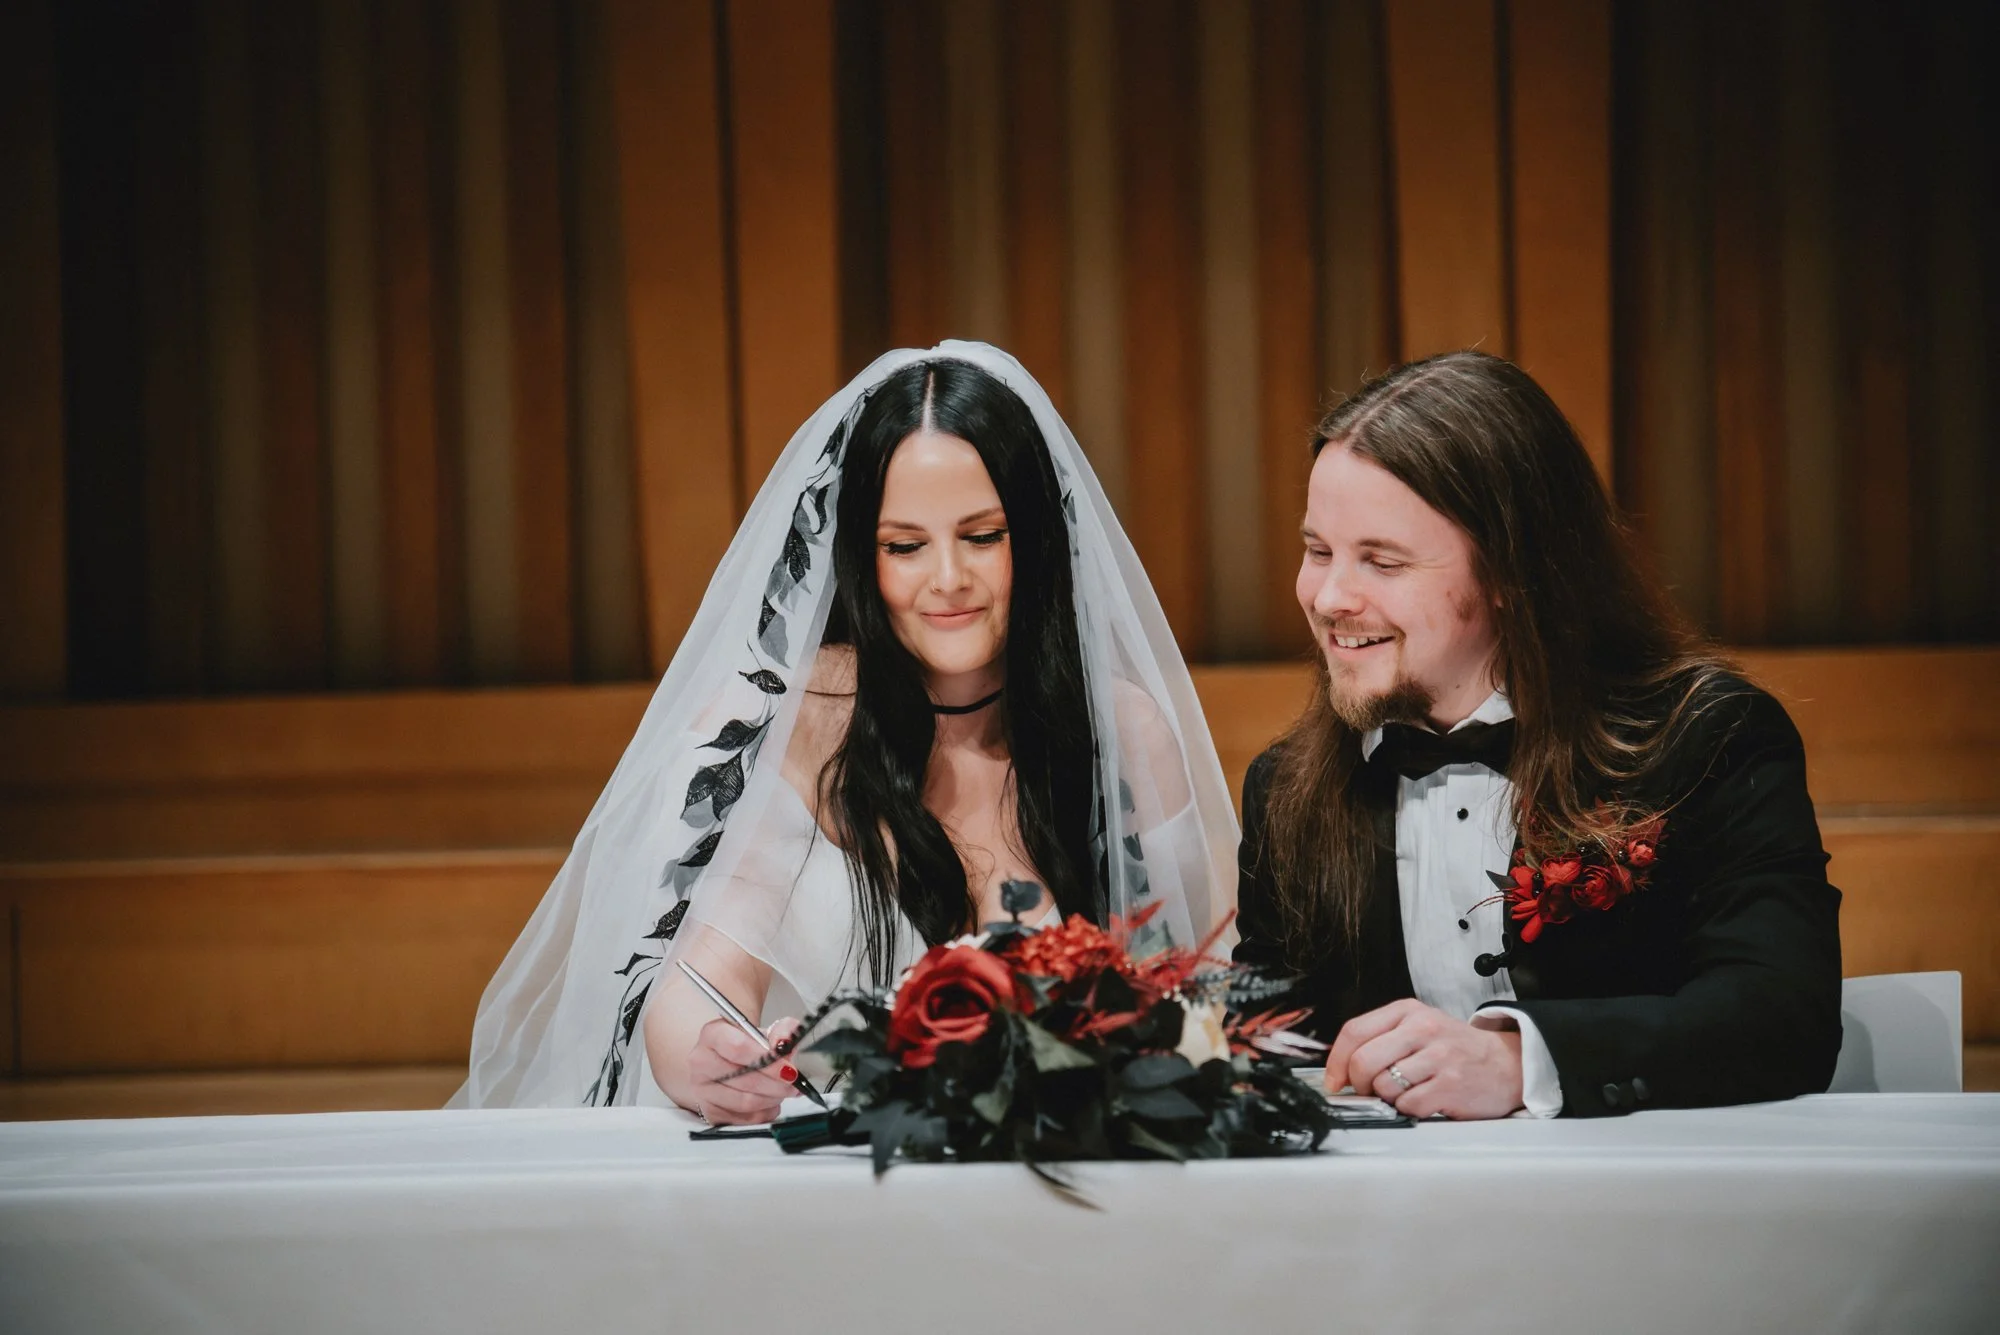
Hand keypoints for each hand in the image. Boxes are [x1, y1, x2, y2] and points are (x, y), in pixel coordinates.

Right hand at [685, 1016, 801, 1123]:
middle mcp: (701, 1062)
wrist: (725, 1062)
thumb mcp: (764, 1032)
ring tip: (784, 1091)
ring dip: (772, 1099)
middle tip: (794, 1083)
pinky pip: (745, 1119)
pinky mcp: (710, 1112)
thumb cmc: (746, 1046)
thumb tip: (786, 1041)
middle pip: (743, 1079)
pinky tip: (771, 1102)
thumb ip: (782, 1031)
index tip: (789, 1069)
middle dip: (776, 1084)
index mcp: (713, 1035)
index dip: (767, 1061)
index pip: (738, 1048)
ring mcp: (703, 1089)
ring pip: (745, 1102)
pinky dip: (765, 1112)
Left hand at [1323, 999, 1523, 1119]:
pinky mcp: (1450, 1085)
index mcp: (1408, 1011)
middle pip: (1364, 1061)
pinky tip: (1426, 1100)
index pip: (1354, 1031)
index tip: (1334, 1080)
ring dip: (1389, 1097)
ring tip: (1408, 1091)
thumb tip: (1342, 1070)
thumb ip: (1382, 1039)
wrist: (1506, 1063)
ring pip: (1384, 1086)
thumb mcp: (1419, 1027)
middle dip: (1358, 1084)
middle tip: (1369, 1091)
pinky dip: (1411, 1109)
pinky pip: (1408, 1105)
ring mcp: (1438, 1057)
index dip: (1336, 1061)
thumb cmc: (1455, 1048)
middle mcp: (1422, 1029)